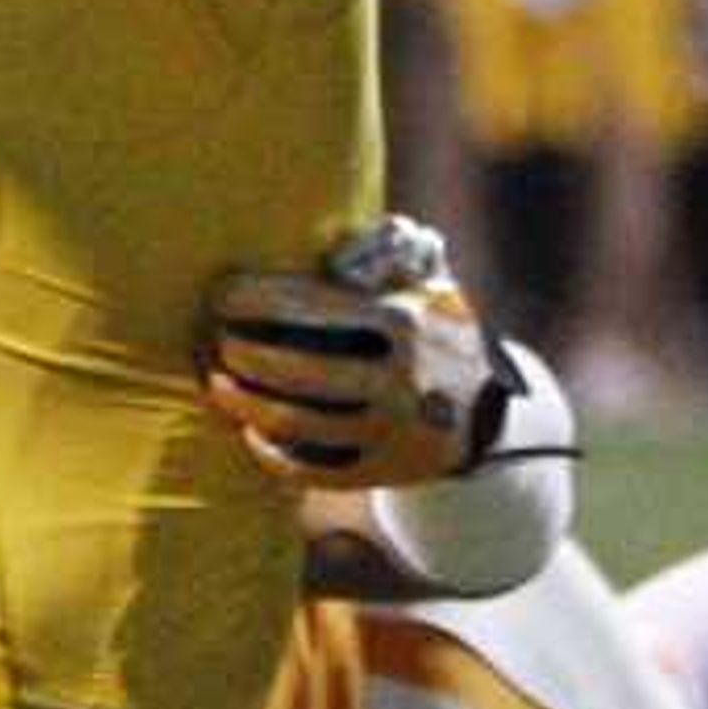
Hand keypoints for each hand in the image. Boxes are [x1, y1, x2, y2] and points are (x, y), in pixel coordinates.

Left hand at [205, 228, 506, 487]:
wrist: (493, 416)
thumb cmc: (440, 333)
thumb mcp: (434, 286)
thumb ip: (397, 252)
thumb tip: (353, 236)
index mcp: (408, 324)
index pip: (315, 307)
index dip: (257, 299)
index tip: (221, 293)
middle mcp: (402, 381)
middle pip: (299, 371)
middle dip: (244, 353)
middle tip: (214, 340)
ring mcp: (393, 433)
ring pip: (299, 423)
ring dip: (246, 404)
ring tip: (216, 383)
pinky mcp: (384, 472)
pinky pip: (314, 470)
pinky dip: (274, 455)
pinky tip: (249, 432)